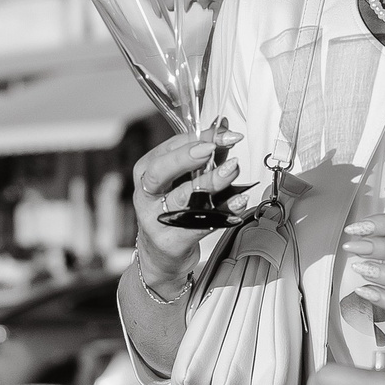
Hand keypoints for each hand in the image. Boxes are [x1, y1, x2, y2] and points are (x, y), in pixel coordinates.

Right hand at [129, 125, 239, 286]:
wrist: (161, 255)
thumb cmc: (172, 210)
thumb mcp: (181, 180)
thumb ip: (202, 156)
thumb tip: (224, 129)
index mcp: (146, 171)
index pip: (169, 148)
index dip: (198, 137)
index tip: (224, 133)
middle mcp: (146, 194)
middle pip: (161, 170)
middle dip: (189, 156)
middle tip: (214, 149)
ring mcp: (156, 219)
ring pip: (182, 197)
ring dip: (210, 181)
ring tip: (232, 170)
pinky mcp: (172, 241)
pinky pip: (199, 223)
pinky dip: (222, 210)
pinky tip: (238, 200)